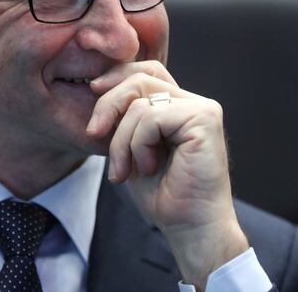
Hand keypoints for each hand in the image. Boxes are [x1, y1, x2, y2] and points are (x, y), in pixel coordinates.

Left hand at [87, 61, 248, 289]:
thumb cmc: (163, 194)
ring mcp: (202, 109)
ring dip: (121, 140)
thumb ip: (124, 116)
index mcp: (179, 105)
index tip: (93, 90)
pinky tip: (147, 168)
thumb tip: (98, 84)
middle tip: (94, 134)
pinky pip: (151, 117)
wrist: (189, 227)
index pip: (145, 71)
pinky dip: (138, 145)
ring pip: (140, 102)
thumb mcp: (131, 147)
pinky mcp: (204, 119)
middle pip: (140, 79)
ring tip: (127, 169)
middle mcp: (194, 102)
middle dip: (108, 105)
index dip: (117, 76)